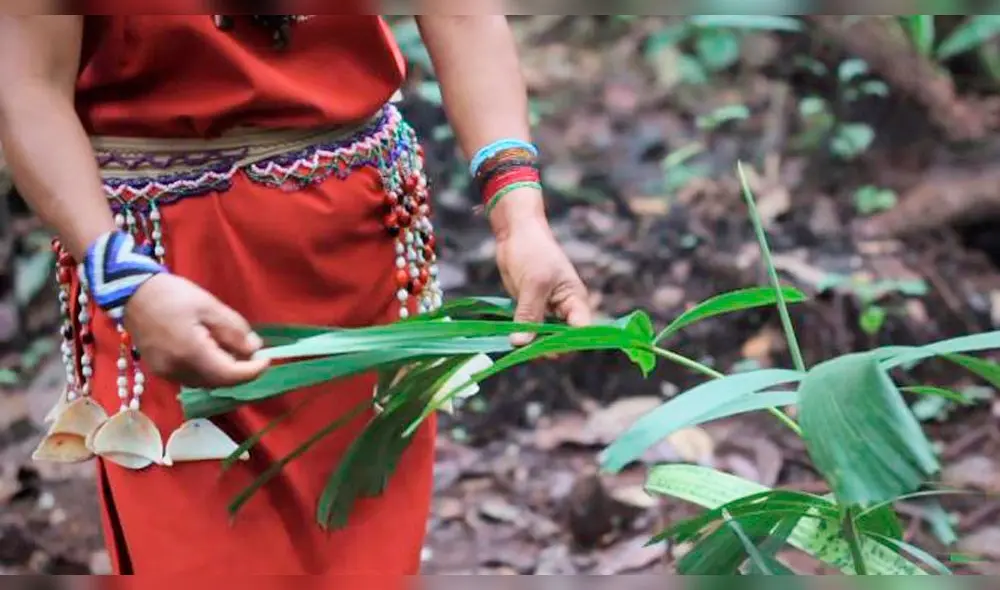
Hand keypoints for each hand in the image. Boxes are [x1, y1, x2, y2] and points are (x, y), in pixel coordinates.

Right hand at [123, 274, 268, 388]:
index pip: (230, 375)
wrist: (131, 293)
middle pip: (219, 382)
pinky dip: (208, 370)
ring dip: (225, 372)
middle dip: (240, 371)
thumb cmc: (172, 295)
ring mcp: (166, 373)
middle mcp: (177, 371)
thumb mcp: (209, 306)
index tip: (268, 359)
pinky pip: (192, 377)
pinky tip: (213, 352)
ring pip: (205, 382)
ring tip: (234, 349)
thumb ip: (234, 330)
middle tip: (254, 352)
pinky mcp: (160, 371)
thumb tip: (254, 349)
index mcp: (191, 354)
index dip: (253, 370)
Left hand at [495, 214, 592, 345]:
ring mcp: (547, 312)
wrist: (516, 233)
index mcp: (575, 301)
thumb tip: (520, 344)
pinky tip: (508, 338)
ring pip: (542, 338)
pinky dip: (520, 335)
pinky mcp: (530, 311)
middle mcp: (564, 310)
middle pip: (561, 340)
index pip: (581, 332)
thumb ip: (529, 315)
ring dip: (530, 343)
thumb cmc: (533, 251)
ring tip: (514, 343)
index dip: (568, 343)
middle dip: (545, 347)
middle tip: (524, 348)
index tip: (547, 349)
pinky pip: (528, 330)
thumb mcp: (533, 283)